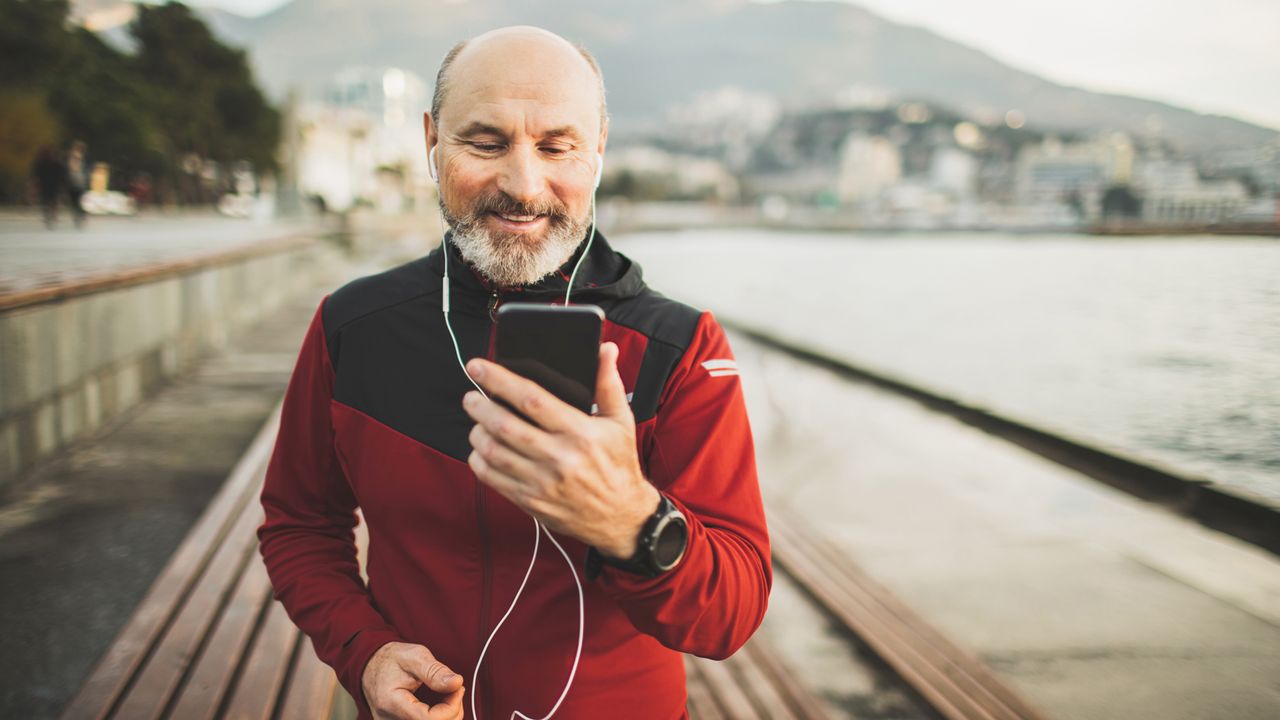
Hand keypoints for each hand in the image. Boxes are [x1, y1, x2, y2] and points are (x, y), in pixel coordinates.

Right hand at [362, 642, 464, 719]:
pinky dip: (439, 719)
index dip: (451, 707)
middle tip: (455, 690)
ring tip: (448, 696)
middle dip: (453, 712)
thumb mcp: (414, 656)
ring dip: (447, 717)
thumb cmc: (391, 659)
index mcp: (390, 703)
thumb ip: (435, 671)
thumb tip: (457, 683)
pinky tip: (440, 706)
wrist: (370, 666)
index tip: (458, 688)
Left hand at [462, 341, 659, 558]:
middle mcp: (560, 458)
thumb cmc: (618, 465)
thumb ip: (608, 384)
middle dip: (480, 406)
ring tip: (477, 420)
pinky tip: (481, 449)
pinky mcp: (531, 502)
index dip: (500, 380)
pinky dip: (479, 460)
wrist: (621, 517)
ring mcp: (543, 482)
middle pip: (505, 425)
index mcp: (580, 433)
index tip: (479, 367)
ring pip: (494, 451)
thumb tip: (605, 349)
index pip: (532, 399)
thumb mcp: (621, 422)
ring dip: (477, 432)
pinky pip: (493, 478)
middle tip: (470, 397)